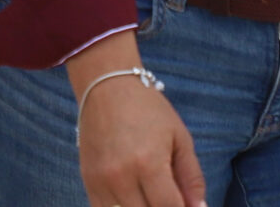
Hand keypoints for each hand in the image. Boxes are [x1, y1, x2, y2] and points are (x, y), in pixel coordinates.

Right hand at [68, 32, 202, 206]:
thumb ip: (192, 177)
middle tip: (169, 196)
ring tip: (152, 196)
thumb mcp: (179, 138)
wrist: (105, 85)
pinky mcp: (88, 180)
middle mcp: (121, 176)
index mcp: (148, 164)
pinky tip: (134, 199)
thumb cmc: (148, 109)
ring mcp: (101, 180)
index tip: (187, 204)